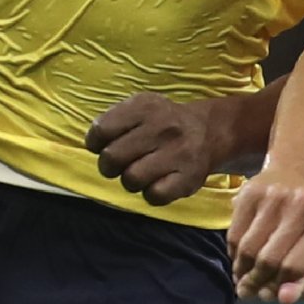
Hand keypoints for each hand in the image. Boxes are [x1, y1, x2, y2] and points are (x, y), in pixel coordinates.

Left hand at [85, 91, 244, 205]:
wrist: (210, 131)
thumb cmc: (163, 122)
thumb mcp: (141, 108)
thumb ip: (114, 121)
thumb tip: (93, 145)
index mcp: (146, 107)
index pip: (101, 130)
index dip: (96, 143)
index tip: (106, 145)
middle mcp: (163, 127)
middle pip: (112, 158)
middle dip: (110, 166)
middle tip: (122, 164)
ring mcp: (178, 153)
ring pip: (131, 179)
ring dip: (131, 180)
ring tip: (143, 172)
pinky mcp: (189, 177)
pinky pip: (154, 196)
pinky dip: (151, 193)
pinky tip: (159, 182)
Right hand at [227, 167, 303, 303]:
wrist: (301, 172)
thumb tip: (283, 300)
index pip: (295, 267)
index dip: (279, 287)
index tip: (268, 294)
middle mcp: (301, 206)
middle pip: (269, 259)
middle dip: (256, 281)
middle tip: (248, 290)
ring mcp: (275, 196)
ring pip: (248, 248)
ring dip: (241, 270)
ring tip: (243, 276)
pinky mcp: (251, 191)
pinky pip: (234, 233)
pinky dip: (233, 253)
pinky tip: (239, 257)